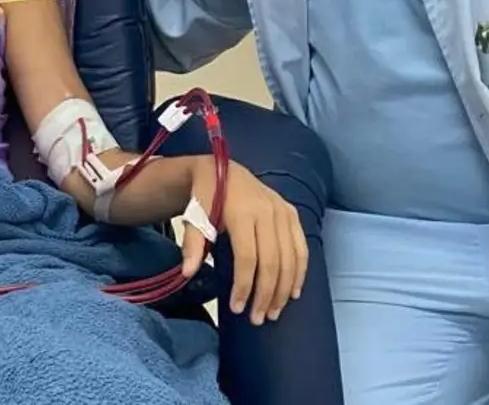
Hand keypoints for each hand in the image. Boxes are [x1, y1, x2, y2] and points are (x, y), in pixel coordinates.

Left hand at [180, 157, 308, 325]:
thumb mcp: (194, 214)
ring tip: (274, 312)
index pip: (247, 257)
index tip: (236, 308)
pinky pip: (301, 247)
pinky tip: (293, 292)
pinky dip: (300, 272)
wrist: (224, 170)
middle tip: (258, 319)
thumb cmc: (206, 196)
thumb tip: (187, 272)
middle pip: (272, 262)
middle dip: (266, 294)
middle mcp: (267, 211)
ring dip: (284, 289)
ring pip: (290, 258)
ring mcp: (282, 211)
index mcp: (241, 211)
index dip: (243, 285)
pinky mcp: (291, 213)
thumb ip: (193, 243)